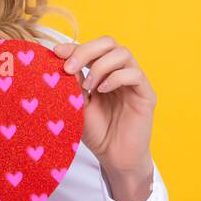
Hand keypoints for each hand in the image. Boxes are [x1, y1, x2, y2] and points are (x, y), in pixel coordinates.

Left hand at [52, 37, 156, 200]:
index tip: (55, 53)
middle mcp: (119, 72)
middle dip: (86, 50)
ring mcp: (134, 82)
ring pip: (123, 53)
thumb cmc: (96, 132)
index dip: (73, 46)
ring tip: (88, 86)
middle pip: (108, 42)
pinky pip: (135, 74)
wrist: (114, 157)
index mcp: (101, 72)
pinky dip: (115, 78)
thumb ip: (71, 83)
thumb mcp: (76, 105)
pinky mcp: (146, 94)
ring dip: (100, 65)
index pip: (91, 48)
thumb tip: (57, 61)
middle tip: (69, 68)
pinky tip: (101, 91)